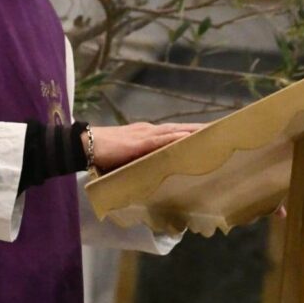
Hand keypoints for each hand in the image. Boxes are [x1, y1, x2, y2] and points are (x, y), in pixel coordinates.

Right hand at [85, 122, 203, 171]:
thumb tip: (152, 173)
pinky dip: (174, 138)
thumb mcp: (127, 158)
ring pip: (173, 131)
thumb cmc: (103, 153)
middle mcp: (148, 131)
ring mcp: (143, 135)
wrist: (84, 145)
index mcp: (146, 134)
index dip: (189, 131)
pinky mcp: (138, 142)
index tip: (207, 132)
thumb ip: (140, 162)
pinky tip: (187, 137)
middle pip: (177, 129)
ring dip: (191, 131)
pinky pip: (160, 140)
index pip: (172, 131)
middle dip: (197, 129)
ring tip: (210, 132)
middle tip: (218, 130)